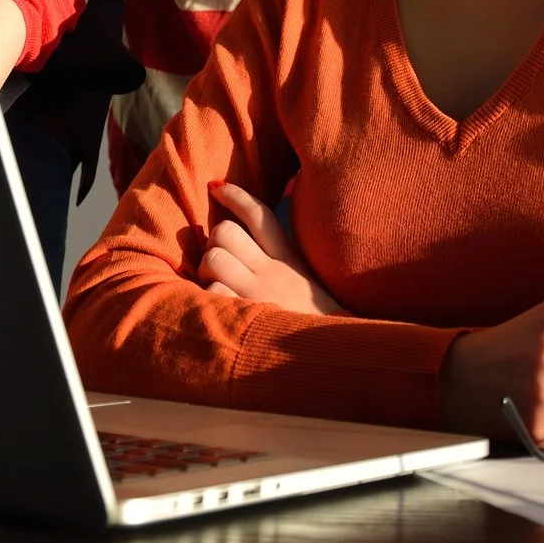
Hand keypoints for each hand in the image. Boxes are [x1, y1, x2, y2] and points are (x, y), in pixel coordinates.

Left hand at [199, 183, 345, 315]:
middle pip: (225, 232)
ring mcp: (259, 293)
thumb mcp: (305, 281)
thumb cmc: (314, 320)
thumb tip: (246, 237)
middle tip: (220, 263)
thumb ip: (281, 259)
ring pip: (214, 257)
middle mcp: (274, 271)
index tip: (216, 188)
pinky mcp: (246, 316)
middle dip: (215, 244)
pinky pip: (212, 293)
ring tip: (218, 286)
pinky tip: (223, 313)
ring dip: (208, 271)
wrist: (336, 355)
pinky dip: (211, 300)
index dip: (235, 196)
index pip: (260, 215)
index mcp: (289, 259)